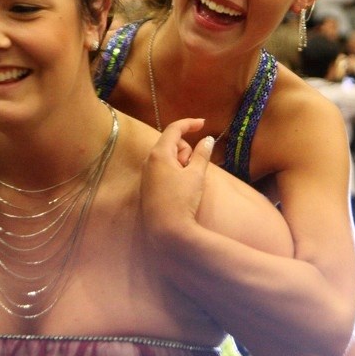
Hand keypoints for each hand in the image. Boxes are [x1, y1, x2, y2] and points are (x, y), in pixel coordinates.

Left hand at [140, 118, 214, 241]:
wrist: (167, 232)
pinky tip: (180, 188)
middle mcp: (148, 161)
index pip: (174, 129)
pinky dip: (174, 171)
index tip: (203, 124)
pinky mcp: (147, 186)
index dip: (189, 124)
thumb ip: (202, 154)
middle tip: (192, 169)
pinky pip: (162, 169)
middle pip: (171, 143)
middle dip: (186, 150)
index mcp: (159, 154)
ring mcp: (146, 174)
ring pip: (168, 157)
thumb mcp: (196, 175)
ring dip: (181, 162)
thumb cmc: (182, 200)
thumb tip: (207, 139)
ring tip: (187, 181)